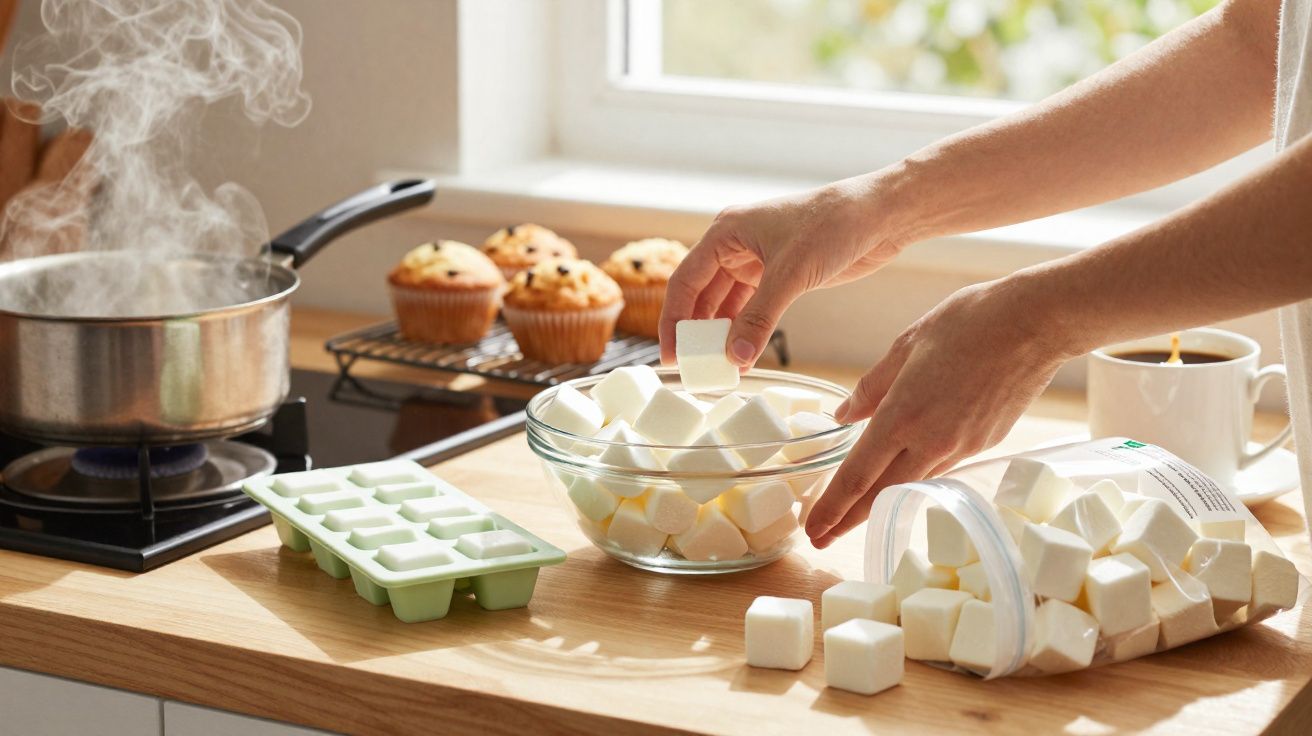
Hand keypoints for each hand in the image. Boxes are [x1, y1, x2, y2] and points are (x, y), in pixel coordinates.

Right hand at [658, 175, 914, 366]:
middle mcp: (736, 246)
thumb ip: (759, 318)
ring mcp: (758, 261)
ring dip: (722, 335)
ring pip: (726, 305)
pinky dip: (746, 331)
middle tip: (694, 368)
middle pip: (701, 296)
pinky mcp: (780, 275)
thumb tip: (735, 357)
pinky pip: (752, 309)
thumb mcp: (791, 274)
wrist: (880, 216)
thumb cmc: (833, 224)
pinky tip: (744, 354)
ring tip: (718, 367)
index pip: (685, 281)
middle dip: (697, 332)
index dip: (674, 321)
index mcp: (726, 232)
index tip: (672, 355)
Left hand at [805, 276, 1075, 547]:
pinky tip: (904, 470)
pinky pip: (941, 465)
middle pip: (882, 494)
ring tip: (855, 510)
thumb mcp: (906, 345)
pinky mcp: (986, 444)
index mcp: (903, 415)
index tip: (812, 529)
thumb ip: (871, 387)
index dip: (831, 508)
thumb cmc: (970, 321)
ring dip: (881, 500)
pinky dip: (916, 473)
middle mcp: (932, 441)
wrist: (1038, 323)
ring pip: (912, 482)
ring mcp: (962, 447)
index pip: (857, 476)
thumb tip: (842, 416)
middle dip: (848, 521)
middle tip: (821, 539)